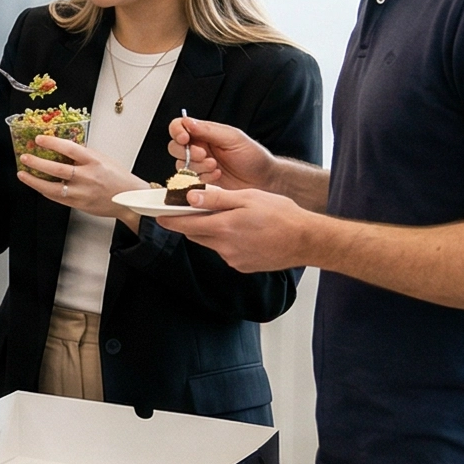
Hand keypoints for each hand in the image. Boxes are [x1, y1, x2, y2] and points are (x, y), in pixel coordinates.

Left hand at [17, 135, 143, 221]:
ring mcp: (82, 192)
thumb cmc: (117, 177)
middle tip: (25, 157)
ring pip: (53, 187)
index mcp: (94, 161)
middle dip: (37, 163)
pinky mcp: (79, 204)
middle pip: (58, 169)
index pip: (70, 149)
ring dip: (34, 180)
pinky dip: (44, 191)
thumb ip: (83, 153)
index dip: (52, 143)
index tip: (39, 139)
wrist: (128, 198)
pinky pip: (57, 198)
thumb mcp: (103, 158)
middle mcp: (87, 177)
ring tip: (22, 174)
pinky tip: (37, 185)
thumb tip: (62, 146)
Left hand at [152, 185, 315, 271]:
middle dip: (189, 223)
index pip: (185, 224)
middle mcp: (225, 247)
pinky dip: (226, 241)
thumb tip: (190, 197)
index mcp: (224, 227)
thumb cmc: (282, 215)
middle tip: (189, 209)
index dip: (168, 218)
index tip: (156, 213)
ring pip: (210, 243)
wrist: (307, 241)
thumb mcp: (248, 198)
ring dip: (210, 231)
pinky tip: (242, 232)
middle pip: (195, 234)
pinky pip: (225, 251)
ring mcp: (233, 259)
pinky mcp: (242, 266)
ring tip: (226, 218)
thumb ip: (217, 198)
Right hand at [167, 116, 270, 188]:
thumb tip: (188, 122)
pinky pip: (189, 180)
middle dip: (187, 152)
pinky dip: (202, 178)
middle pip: (175, 147)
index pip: (179, 127)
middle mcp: (199, 148)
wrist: (264, 180)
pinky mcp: (201, 180)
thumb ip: (208, 130)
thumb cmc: (253, 156)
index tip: (185, 138)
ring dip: (196, 166)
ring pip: (181, 165)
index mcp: (205, 133)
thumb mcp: (233, 138)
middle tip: (203, 154)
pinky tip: (217, 175)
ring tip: (214, 166)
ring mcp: (199, 165)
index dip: (177, 131)